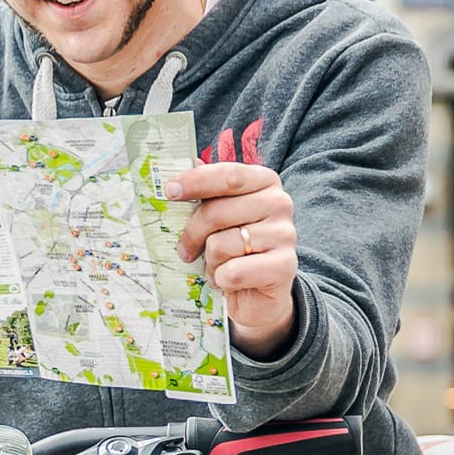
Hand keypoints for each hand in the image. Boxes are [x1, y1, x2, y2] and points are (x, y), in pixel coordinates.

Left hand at [168, 163, 297, 359]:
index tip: (169, 191)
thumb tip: (186, 162)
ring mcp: (285, 235)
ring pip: (221, 245)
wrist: (258, 292)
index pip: (228, 175)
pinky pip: (233, 272)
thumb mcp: (219, 215)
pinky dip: (222, 280)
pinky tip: (228, 280)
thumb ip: (206, 190)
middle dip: (192, 234)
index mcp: (264, 182)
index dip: (196, 181)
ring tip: (217, 266)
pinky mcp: (284, 267)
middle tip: (185, 250)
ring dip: (210, 262)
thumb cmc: (234, 247)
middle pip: (217, 212)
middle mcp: (279, 203)